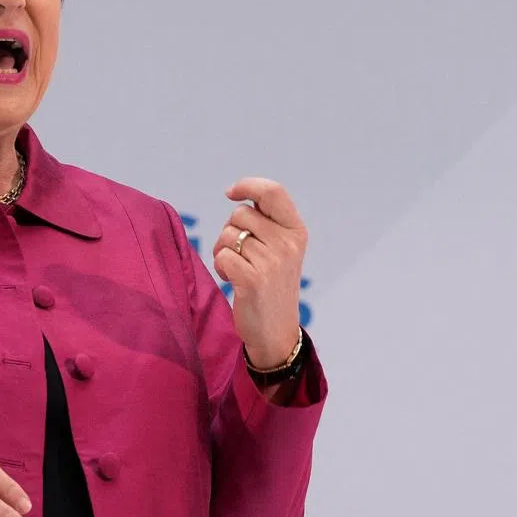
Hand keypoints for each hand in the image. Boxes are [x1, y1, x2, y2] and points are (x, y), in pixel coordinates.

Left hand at [212, 177, 306, 368]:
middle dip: (230, 231)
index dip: (248, 185)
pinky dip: (220, 266)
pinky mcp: (253, 279)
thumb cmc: (270, 285)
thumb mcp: (280, 249)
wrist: (275, 330)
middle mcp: (288, 243)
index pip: (273, 192)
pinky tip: (232, 280)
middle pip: (240, 214)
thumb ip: (266, 222)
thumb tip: (239, 193)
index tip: (230, 192)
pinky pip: (222, 255)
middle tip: (239, 254)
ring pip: (228, 235)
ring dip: (223, 251)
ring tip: (237, 269)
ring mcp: (272, 261)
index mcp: (296, 231)